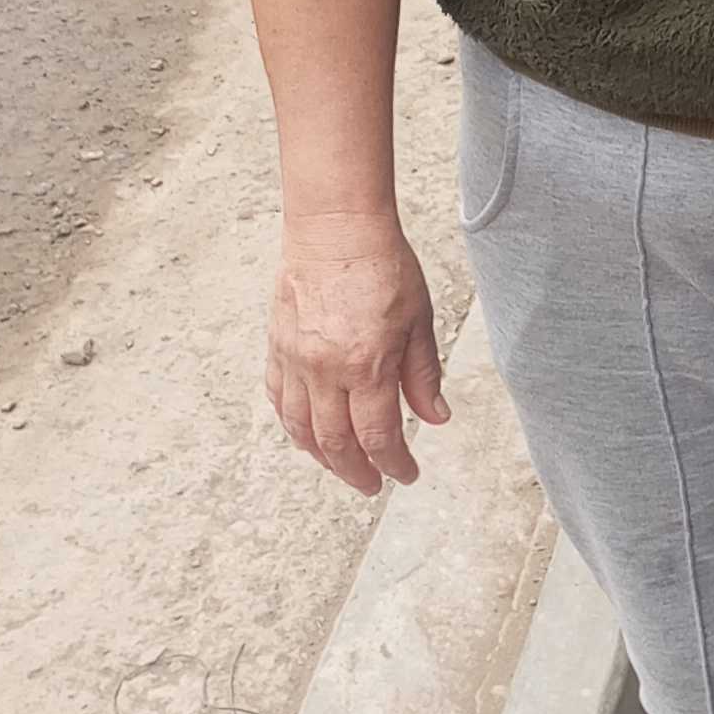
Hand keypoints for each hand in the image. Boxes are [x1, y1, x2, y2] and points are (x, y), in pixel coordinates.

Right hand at [265, 209, 449, 493]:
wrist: (335, 229)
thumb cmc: (383, 267)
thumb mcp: (419, 320)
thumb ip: (423, 374)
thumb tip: (435, 418)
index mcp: (367, 365)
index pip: (378, 436)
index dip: (394, 464)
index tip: (407, 474)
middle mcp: (325, 369)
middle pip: (336, 443)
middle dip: (357, 472)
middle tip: (373, 484)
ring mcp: (296, 360)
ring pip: (300, 428)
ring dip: (322, 456)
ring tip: (342, 466)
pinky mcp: (278, 347)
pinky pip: (279, 398)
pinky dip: (292, 423)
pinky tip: (307, 432)